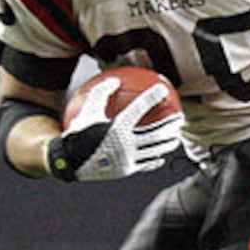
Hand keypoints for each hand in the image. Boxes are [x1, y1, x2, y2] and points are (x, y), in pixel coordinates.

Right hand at [48, 77, 182, 180]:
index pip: (139, 108)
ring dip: (168, 143)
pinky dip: (155, 160)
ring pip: (154, 150)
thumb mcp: (86, 110)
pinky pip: (146, 164)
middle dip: (170, 125)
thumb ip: (101, 93)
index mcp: (116, 127)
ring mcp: (128, 159)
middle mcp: (125, 144)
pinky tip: (161, 156)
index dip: (152, 97)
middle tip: (180, 118)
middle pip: (154, 133)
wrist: (70, 161)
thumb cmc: (79, 132)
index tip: (163, 90)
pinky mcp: (127, 170)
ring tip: (177, 137)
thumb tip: (114, 79)